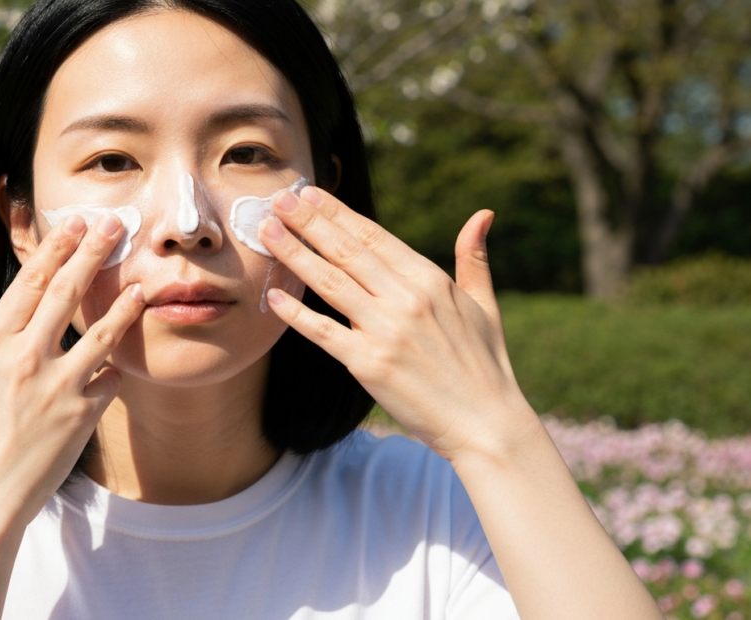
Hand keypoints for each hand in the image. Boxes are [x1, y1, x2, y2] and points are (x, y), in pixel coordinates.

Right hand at [0, 214, 144, 528]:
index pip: (28, 283)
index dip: (55, 249)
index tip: (75, 223)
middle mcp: (27, 358)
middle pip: (66, 293)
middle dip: (93, 254)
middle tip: (116, 225)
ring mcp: (58, 385)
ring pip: (101, 334)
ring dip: (123, 306)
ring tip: (141, 285)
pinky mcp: (82, 413)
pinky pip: (111, 379)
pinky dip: (121, 366)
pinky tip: (133, 351)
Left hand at [259, 187, 538, 462]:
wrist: (486, 424)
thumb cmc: (485, 365)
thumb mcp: (485, 305)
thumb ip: (474, 258)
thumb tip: (482, 214)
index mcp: (431, 280)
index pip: (373, 236)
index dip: (337, 213)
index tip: (310, 194)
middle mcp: (406, 299)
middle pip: (346, 251)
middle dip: (307, 222)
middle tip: (276, 200)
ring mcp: (385, 331)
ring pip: (330, 283)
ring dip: (295, 254)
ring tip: (267, 232)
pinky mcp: (368, 364)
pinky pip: (323, 332)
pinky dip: (297, 314)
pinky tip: (274, 296)